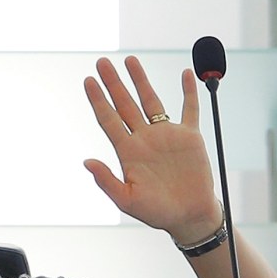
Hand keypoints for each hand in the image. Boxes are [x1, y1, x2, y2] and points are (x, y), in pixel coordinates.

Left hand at [81, 56, 221, 242]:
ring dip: (141, 81)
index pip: (108, 119)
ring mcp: (166, 135)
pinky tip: (186, 74)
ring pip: (151, 101)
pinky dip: (189, 92)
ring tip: (130, 60)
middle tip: (102, 62)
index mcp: (127, 151)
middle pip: (125, 104)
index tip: (88, 81)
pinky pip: (189, 110)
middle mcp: (144, 138)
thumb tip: (86, 161)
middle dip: (113, 83)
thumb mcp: (127, 199)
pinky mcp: (190, 138)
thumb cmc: (157, 212)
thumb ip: (106, 180)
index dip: (98, 100)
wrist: (189, 217)